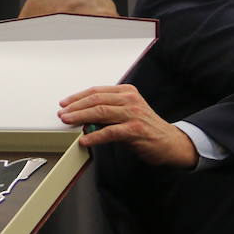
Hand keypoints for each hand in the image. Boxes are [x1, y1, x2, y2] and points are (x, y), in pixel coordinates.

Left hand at [58, 84, 197, 167]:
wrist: (169, 142)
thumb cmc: (146, 128)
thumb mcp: (127, 113)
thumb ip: (108, 112)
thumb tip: (83, 116)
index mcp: (126, 92)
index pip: (97, 91)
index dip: (78, 97)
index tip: (65, 103)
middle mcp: (130, 100)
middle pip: (96, 100)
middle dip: (76, 107)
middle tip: (63, 114)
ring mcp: (133, 114)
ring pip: (100, 112)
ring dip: (81, 117)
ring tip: (69, 122)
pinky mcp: (135, 130)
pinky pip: (110, 132)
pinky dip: (95, 136)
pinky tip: (85, 140)